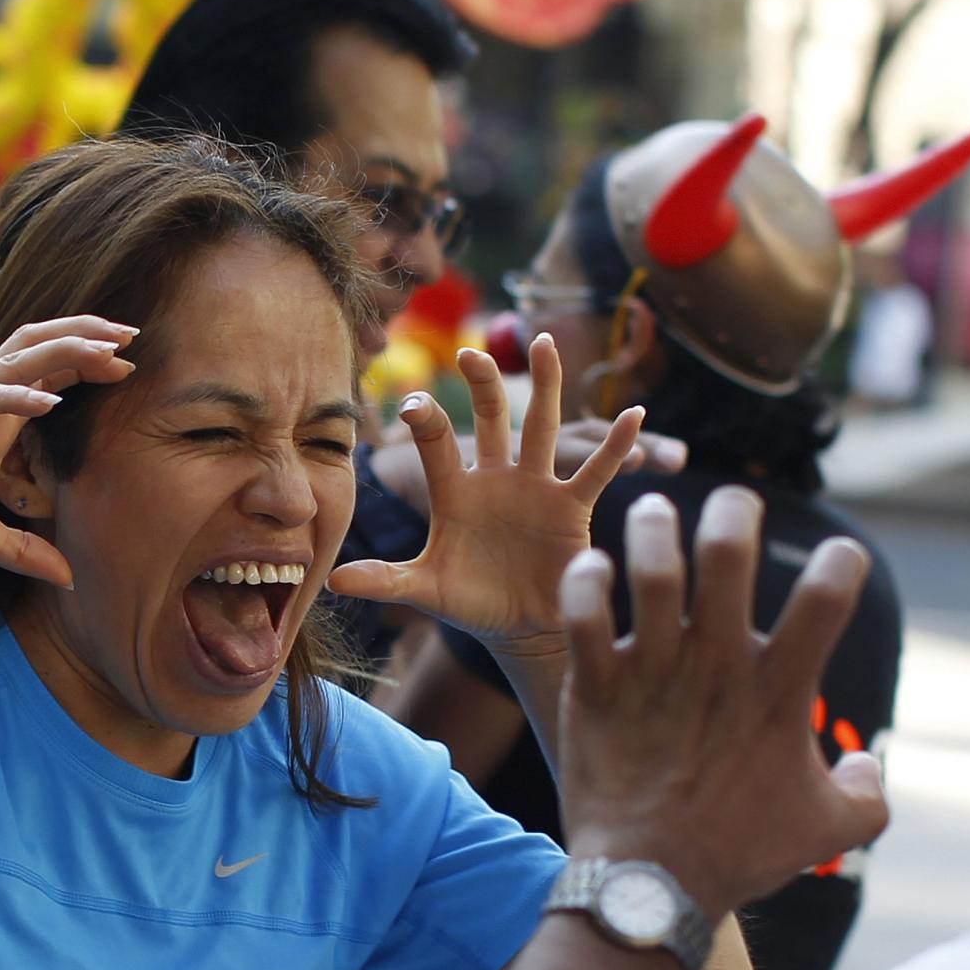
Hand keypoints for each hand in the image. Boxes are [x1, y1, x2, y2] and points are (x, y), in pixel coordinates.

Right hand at [0, 314, 137, 585]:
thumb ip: (23, 553)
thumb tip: (68, 580)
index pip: (50, 374)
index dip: (90, 365)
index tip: (130, 366)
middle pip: (41, 346)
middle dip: (87, 335)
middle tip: (133, 334)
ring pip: (18, 356)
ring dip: (64, 349)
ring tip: (107, 349)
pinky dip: (14, 396)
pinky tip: (49, 402)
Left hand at [329, 334, 643, 651]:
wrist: (519, 628)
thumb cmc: (471, 602)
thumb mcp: (426, 589)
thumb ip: (385, 581)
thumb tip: (333, 579)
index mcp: (455, 490)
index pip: (437, 441)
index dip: (426, 419)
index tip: (413, 405)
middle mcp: (495, 477)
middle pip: (491, 416)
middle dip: (482, 383)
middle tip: (471, 353)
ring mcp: (535, 486)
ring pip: (540, 425)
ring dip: (545, 384)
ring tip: (545, 341)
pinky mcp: (571, 506)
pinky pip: (596, 470)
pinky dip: (617, 444)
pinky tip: (635, 415)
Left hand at [560, 487, 889, 913]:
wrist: (648, 888)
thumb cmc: (740, 856)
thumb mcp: (828, 831)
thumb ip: (866, 794)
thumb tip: (866, 766)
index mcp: (779, 690)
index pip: (828, 597)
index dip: (841, 563)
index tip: (839, 559)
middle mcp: (717, 668)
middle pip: (730, 556)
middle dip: (734, 511)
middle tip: (733, 502)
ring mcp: (653, 674)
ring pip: (652, 571)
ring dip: (653, 529)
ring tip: (653, 512)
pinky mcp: (595, 689)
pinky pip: (582, 615)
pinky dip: (585, 582)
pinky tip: (593, 570)